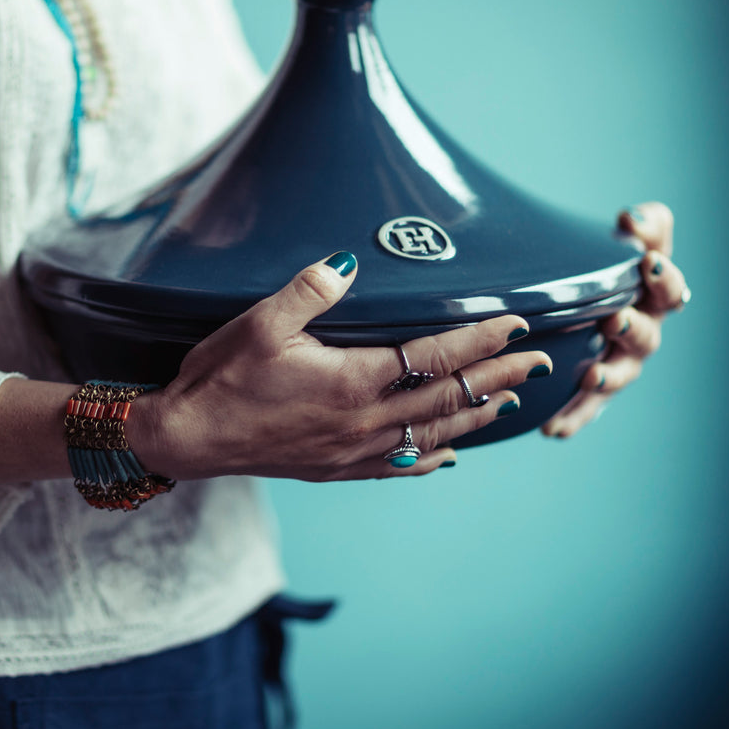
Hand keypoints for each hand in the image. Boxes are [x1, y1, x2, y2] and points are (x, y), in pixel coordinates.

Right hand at [131, 253, 552, 480]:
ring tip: (511, 401)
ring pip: (432, 435)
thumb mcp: (260, 323)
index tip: (515, 323)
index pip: (434, 356)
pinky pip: (397, 466)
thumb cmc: (220, 378)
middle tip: (540, 363)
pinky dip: (430, 457)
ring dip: (476, 416)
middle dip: (498, 376)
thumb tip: (347, 260)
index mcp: (353, 382)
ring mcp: (352, 451)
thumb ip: (309, 290)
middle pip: (448, 398)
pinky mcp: (335, 468)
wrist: (188, 438)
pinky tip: (448, 456)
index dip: (479, 339)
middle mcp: (364, 422)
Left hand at [542, 201, 689, 437]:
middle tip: (616, 321)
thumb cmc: (605, 265)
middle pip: (646, 336)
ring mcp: (618, 365)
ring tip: (591, 377)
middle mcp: (641, 335)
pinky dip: (572, 418)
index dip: (664, 277)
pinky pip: (584, 408)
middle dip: (633, 329)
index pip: (669, 288)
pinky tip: (552, 429)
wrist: (573, 300)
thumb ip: (643, 225)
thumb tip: (633, 218)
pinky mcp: (591, 391)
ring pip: (618, 376)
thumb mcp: (628, 239)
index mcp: (653, 299)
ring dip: (607, 378)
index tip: (648, 263)